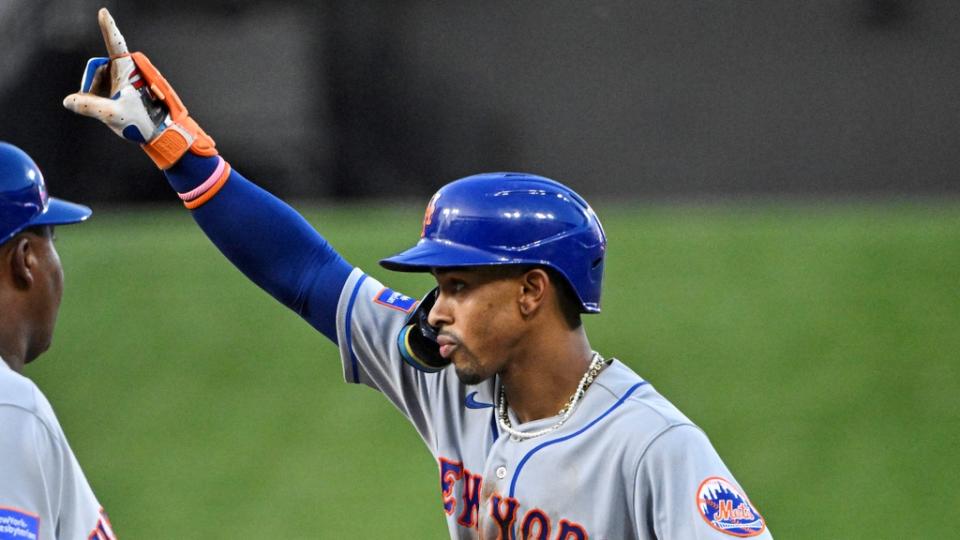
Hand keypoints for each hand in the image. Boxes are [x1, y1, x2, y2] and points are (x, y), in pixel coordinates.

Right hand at [63, 8, 215, 168]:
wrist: (156, 132)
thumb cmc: (142, 122)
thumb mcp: (114, 115)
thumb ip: (90, 107)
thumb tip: (69, 101)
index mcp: (127, 68)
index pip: (115, 44)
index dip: (108, 28)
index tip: (103, 12)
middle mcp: (124, 68)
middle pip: (95, 67)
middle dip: (92, 85)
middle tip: (103, 104)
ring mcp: (120, 77)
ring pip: (96, 79)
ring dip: (97, 94)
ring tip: (114, 109)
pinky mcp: (117, 86)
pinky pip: (97, 88)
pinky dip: (97, 99)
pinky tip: (111, 109)